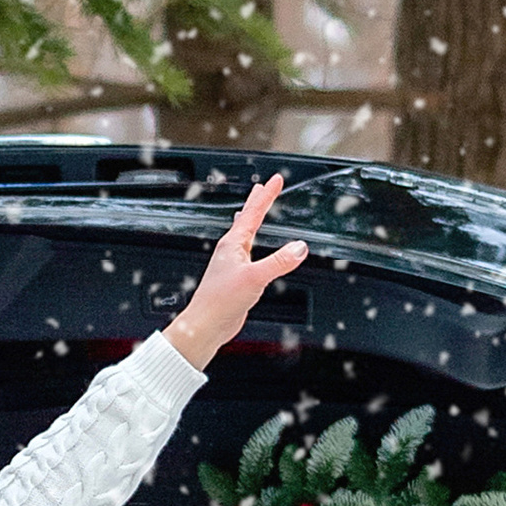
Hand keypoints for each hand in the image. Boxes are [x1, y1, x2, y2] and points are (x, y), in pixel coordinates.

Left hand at [163, 174, 304, 367]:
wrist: (205, 325)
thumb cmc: (220, 301)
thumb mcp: (255, 278)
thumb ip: (278, 262)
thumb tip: (300, 247)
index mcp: (233, 245)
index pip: (254, 213)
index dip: (267, 195)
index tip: (276, 179)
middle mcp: (230, 251)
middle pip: (246, 219)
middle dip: (256, 202)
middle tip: (263, 187)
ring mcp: (232, 264)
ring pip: (244, 235)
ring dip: (251, 220)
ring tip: (255, 211)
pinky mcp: (235, 278)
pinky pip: (247, 253)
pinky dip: (252, 243)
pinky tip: (252, 249)